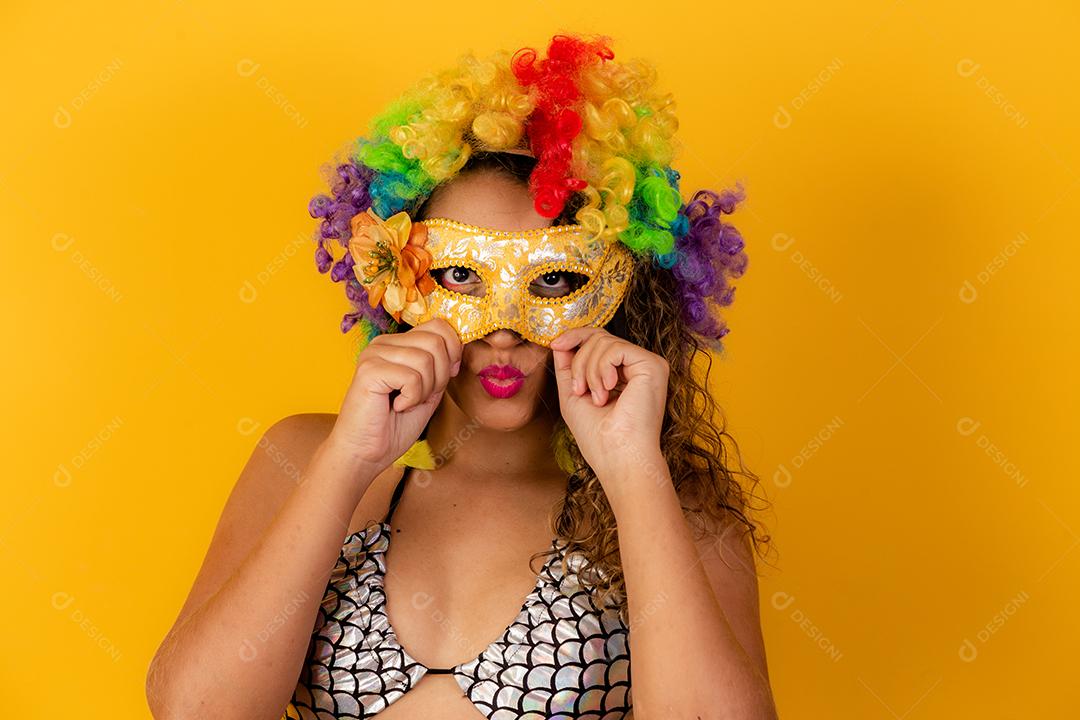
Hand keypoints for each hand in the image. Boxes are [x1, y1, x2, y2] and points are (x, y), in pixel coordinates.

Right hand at [329, 317, 461, 471]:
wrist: (365, 453)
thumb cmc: (394, 426)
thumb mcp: (429, 390)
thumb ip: (442, 366)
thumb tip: (460, 345)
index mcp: (397, 343)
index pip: (438, 326)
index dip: (453, 352)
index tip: (445, 378)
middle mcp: (384, 343)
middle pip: (435, 341)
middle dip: (440, 376)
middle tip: (421, 397)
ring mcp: (374, 354)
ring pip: (426, 360)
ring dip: (424, 390)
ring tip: (406, 403)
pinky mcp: (369, 370)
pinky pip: (412, 377)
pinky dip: (412, 398)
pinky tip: (397, 406)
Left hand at [549, 327, 668, 480]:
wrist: (617, 457)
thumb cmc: (598, 437)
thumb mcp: (573, 394)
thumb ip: (567, 366)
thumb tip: (560, 341)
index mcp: (623, 374)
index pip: (599, 340)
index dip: (575, 337)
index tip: (556, 344)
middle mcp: (638, 367)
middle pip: (598, 337)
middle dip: (579, 362)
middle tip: (580, 391)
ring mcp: (648, 365)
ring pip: (603, 341)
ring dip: (588, 371)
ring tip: (597, 398)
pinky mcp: (653, 365)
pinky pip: (615, 348)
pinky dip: (601, 369)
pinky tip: (608, 390)